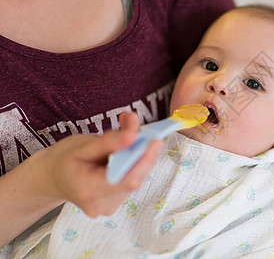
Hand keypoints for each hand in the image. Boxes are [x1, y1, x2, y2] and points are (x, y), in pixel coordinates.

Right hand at [38, 112, 162, 216]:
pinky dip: (134, 165)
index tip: (155, 140)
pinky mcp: (115, 203)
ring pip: (135, 179)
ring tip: (130, 139)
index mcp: (88, 190)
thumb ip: (110, 141)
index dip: (144, 160)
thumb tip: (135, 134)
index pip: (126, 179)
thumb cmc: (64, 159)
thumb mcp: (83, 145)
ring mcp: (109, 207)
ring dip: (139, 158)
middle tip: (148, 132)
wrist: (52, 177)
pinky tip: (127, 154)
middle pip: (134, 179)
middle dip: (144, 154)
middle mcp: (100, 204)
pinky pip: (131, 181)